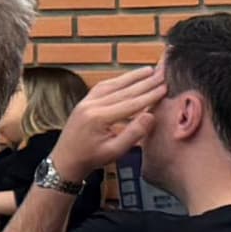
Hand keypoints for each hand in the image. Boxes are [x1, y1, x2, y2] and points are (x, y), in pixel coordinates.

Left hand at [49, 67, 165, 179]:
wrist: (64, 161)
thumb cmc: (90, 159)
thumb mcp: (115, 151)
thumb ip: (134, 133)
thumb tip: (151, 116)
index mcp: (99, 118)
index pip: (131, 103)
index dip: (149, 95)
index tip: (165, 87)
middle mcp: (91, 106)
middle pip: (123, 91)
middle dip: (145, 82)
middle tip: (161, 73)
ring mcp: (85, 102)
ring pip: (112, 85)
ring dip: (131, 77)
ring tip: (148, 70)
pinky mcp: (83, 102)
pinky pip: (102, 87)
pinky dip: (116, 81)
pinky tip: (127, 78)